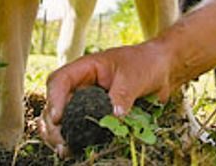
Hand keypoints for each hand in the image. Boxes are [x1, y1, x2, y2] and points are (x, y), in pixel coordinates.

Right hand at [40, 43, 177, 155]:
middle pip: (55, 104)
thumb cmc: (146, 64)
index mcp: (86, 69)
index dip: (54, 99)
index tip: (58, 118)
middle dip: (53, 124)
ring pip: (62, 119)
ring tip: (65, 150)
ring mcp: (87, 102)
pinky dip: (74, 140)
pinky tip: (73, 151)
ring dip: (59, 135)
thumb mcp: (134, 77)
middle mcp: (81, 86)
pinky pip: (79, 128)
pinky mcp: (96, 117)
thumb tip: (114, 116)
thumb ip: (122, 95)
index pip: (60, 81)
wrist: (162, 69)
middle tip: (61, 142)